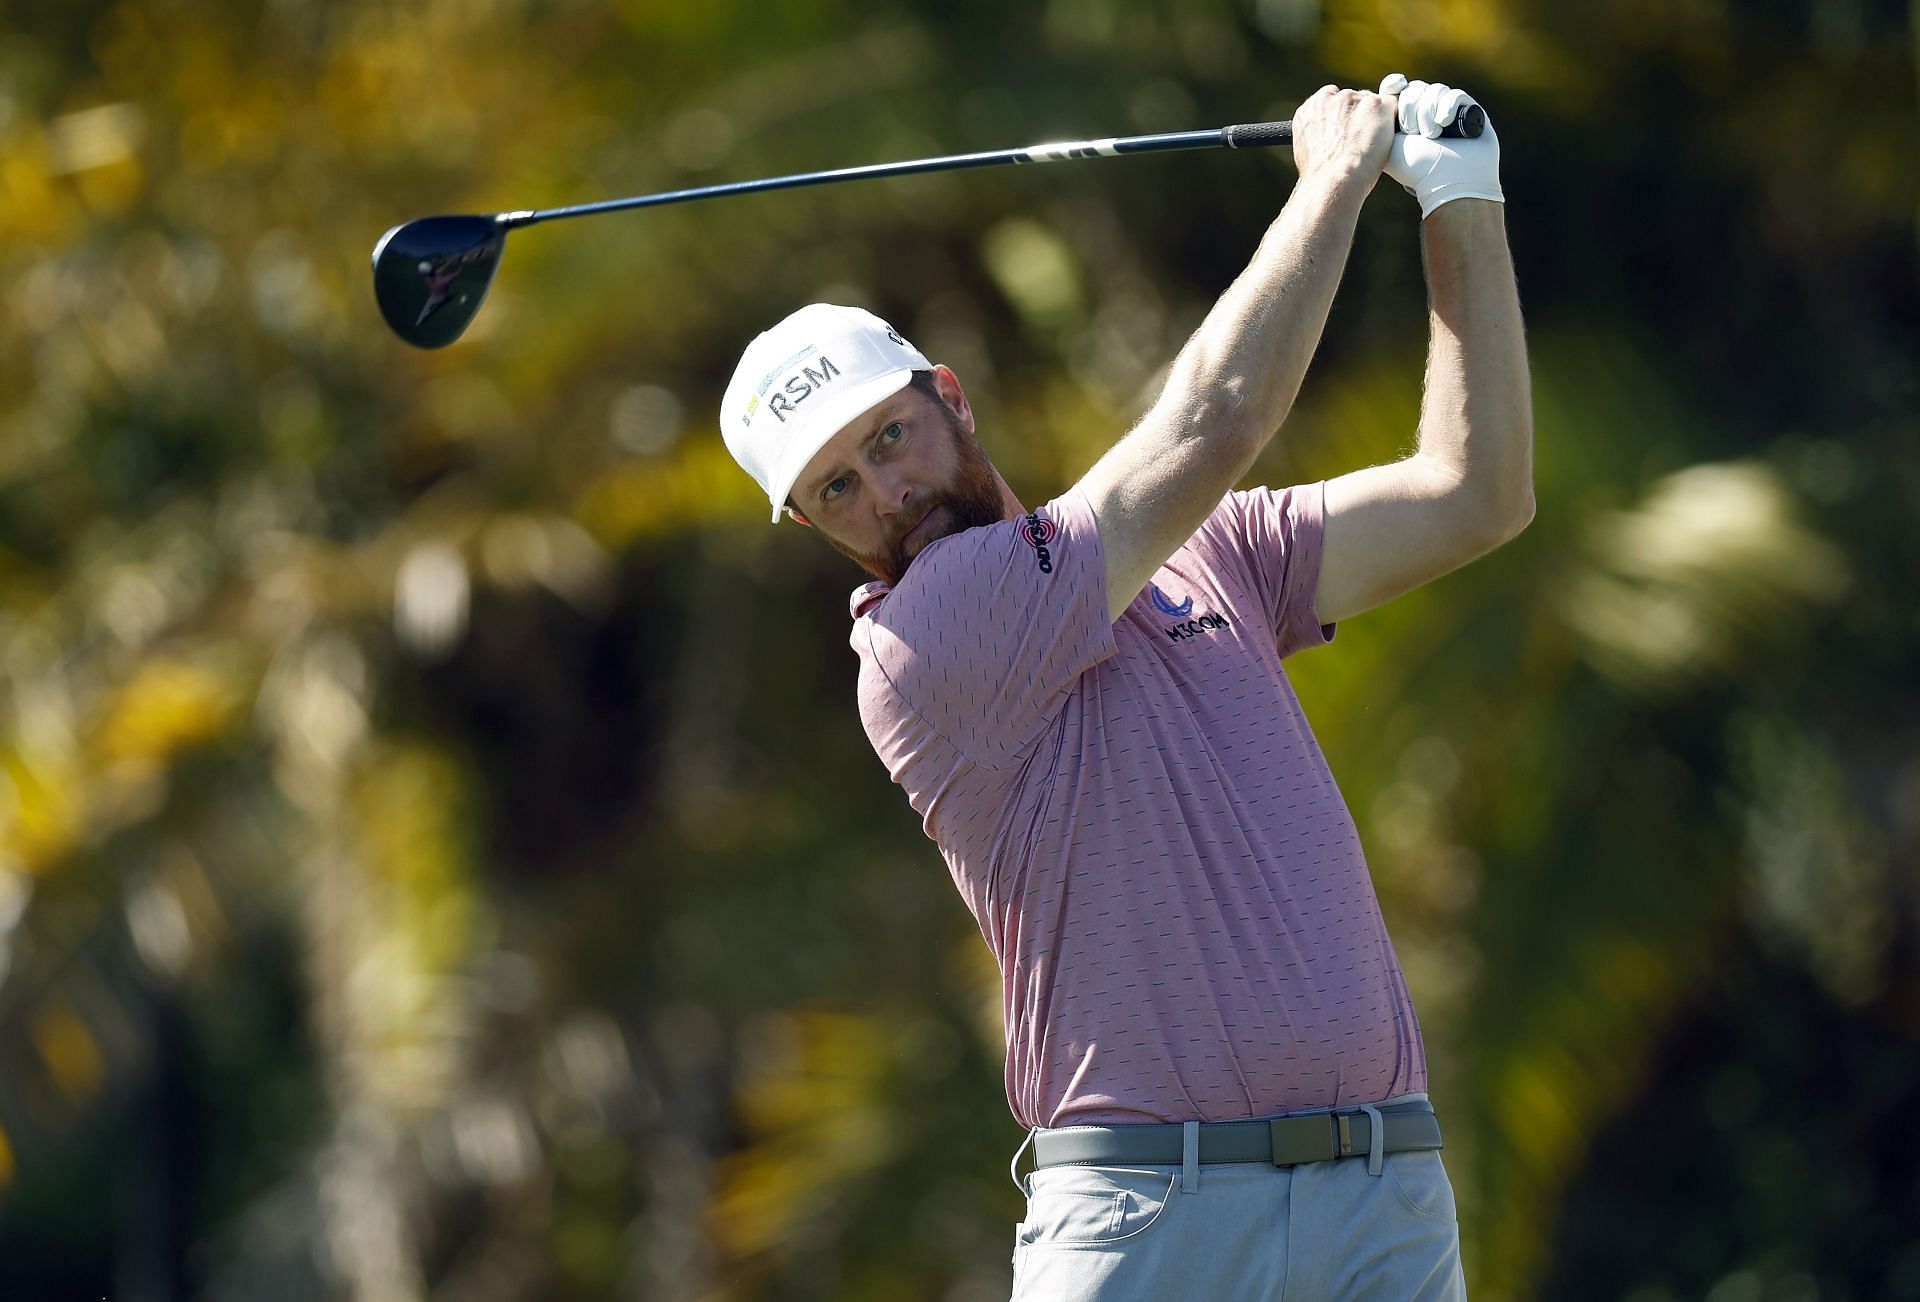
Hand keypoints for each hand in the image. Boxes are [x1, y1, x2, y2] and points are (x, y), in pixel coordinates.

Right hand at [1288, 84, 1394, 186]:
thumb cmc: (1320, 176)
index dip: (1342, 115)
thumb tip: (1327, 139)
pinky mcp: (1377, 105)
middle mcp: (1331, 98)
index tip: (1346, 132)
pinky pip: (1391, 107)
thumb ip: (1317, 134)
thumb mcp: (1306, 150)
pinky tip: (1383, 143)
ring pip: (1373, 103)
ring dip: (1375, 119)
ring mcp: (1355, 99)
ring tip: (1370, 147)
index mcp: (1311, 108)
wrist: (1334, 181)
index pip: (1332, 98)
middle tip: (1360, 143)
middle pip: (1354, 98)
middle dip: (1359, 116)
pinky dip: (1391, 124)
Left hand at [1379, 73, 1503, 216]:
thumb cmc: (1417, 169)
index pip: (1399, 90)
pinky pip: (1456, 95)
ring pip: (1435, 90)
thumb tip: (1375, 100)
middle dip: (1412, 107)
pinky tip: (1445, 121)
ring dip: (1429, 111)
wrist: (1449, 181)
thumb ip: (1376, 125)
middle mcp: (1427, 116)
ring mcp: (1449, 114)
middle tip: (1414, 132)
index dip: (1395, 85)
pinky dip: (1448, 105)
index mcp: (1405, 122)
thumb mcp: (1386, 147)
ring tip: (1432, 135)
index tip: (1394, 87)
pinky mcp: (1471, 112)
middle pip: (1415, 88)